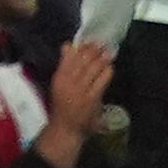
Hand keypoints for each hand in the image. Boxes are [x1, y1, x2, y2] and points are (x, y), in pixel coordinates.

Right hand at [34, 36, 115, 163]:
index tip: (87, 40)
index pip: (68, 56)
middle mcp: (69, 81)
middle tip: (101, 42)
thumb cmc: (61, 106)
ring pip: (92, 69)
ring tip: (107, 50)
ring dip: (101, 58)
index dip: (79, 47)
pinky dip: (106, 73)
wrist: (65, 128)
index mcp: (59, 76)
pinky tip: (110, 67)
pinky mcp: (91, 98)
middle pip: (82, 60)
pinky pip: (100, 82)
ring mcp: (81, 89)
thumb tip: (69, 48)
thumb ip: (65, 68)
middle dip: (92, 49)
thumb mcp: (57, 84)